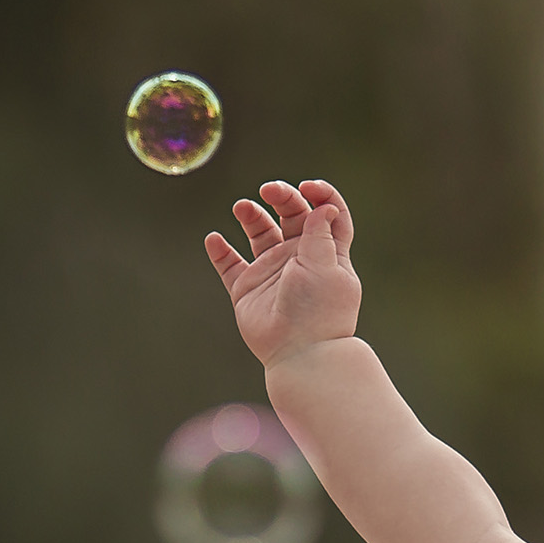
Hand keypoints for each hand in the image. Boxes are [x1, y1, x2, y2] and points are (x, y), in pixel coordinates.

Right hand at [204, 179, 360, 365]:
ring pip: (260, 234)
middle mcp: (300, 259)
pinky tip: (215, 239)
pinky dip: (220, 251)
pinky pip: (229, 265)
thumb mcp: (326, 265)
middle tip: (269, 191)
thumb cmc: (318, 311)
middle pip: (292, 215)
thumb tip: (325, 207)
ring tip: (242, 208)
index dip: (322, 195)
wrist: (299, 354)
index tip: (307, 188)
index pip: (328, 215)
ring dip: (251, 215)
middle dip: (281, 197)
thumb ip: (321, 233)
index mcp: (326, 253)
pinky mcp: (248, 290)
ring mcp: (273, 274)